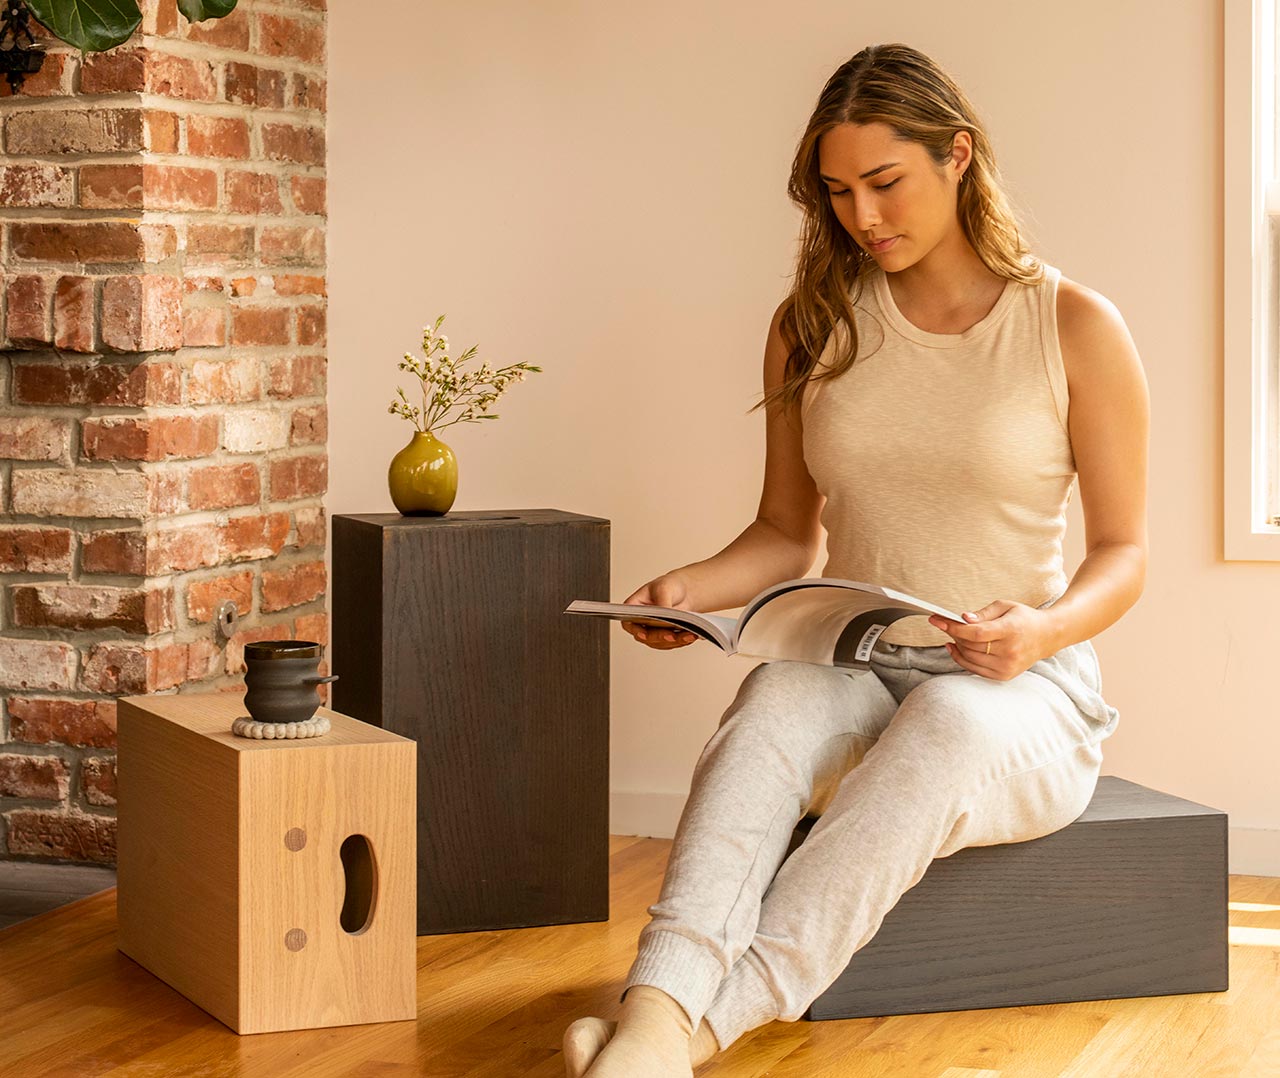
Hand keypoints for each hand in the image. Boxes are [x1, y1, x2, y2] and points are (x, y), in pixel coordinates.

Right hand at [621, 573, 698, 649]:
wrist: (682, 593)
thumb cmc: (668, 586)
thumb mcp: (664, 588)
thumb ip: (662, 602)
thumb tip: (665, 614)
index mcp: (634, 608)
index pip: (629, 623)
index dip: (635, 630)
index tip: (645, 634)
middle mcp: (640, 622)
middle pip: (646, 637)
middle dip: (661, 637)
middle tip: (673, 635)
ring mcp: (651, 632)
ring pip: (660, 643)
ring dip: (675, 641)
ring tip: (689, 634)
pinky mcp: (664, 638)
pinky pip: (671, 644)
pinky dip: (681, 641)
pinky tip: (691, 636)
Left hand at [928, 599, 1056, 680]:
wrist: (1046, 636)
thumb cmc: (1023, 618)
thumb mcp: (1004, 606)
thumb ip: (982, 613)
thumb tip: (963, 619)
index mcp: (1011, 630)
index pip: (975, 633)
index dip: (953, 628)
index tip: (936, 620)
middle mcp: (1010, 651)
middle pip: (970, 646)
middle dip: (953, 634)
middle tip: (944, 623)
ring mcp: (1007, 666)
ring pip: (970, 658)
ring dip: (956, 646)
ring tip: (952, 634)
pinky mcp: (1003, 675)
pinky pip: (974, 669)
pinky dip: (961, 659)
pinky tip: (954, 648)